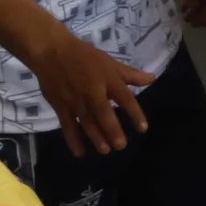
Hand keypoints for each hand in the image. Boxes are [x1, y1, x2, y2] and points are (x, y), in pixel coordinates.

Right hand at [24, 29, 155, 155]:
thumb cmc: (85, 56)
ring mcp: (75, 100)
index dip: (135, 113)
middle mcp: (92, 91)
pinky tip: (80, 152)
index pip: (125, 98)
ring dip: (96, 137)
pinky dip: (73, 140)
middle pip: (103, 112)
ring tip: (105, 150)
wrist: (52, 52)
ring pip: (86, 122)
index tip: (143, 128)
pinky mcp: (61, 106)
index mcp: (108, 79)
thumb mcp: (110, 62)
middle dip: (112, 130)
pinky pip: (68, 125)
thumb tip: (152, 79)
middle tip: (121, 146)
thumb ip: (130, 75)